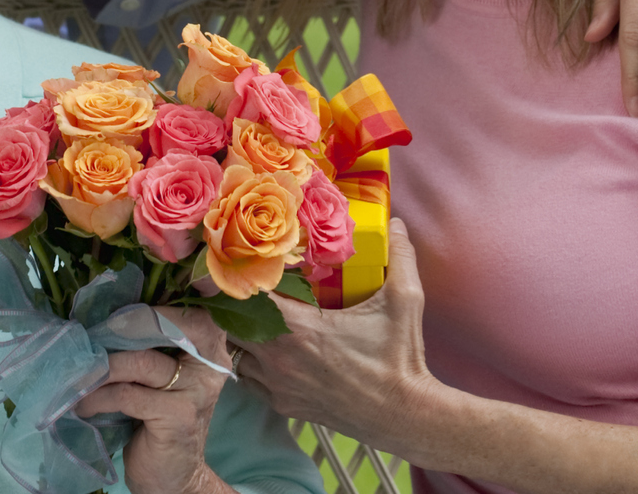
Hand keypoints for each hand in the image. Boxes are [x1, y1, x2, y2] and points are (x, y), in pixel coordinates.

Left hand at [75, 307, 234, 493]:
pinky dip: (99, 397)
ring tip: (80, 378)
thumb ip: (149, 346)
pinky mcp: (178, 417)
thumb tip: (102, 310)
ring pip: (141, 361)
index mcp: (209, 350)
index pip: (192, 312)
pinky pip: (128, 394)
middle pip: (176, 326)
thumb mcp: (160, 378)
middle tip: (95, 333)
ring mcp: (197, 392)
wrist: (175, 477)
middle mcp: (211, 366)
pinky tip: (85, 406)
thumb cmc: (159, 419)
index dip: (160, 303)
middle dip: (129, 325)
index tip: (121, 305)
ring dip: (103, 368)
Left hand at [235, 222, 441, 458]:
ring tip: (263, 318)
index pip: (247, 297)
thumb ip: (400, 256)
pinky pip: (250, 380)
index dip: (243, 278)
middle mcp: (279, 359)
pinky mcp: (284, 405)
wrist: (404, 415)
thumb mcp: (404, 300)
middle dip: (239, 304)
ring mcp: (278, 386)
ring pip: (237, 354)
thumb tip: (397, 223)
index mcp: (299, 329)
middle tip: (255, 288)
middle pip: (233, 324)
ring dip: (244, 334)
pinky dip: (253, 364)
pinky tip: (274, 350)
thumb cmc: (400, 358)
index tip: (250, 264)